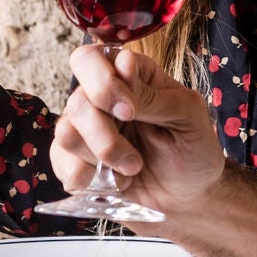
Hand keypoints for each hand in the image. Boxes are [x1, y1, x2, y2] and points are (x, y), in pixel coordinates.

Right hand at [50, 45, 229, 214]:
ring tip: (132, 170)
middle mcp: (100, 98)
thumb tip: (123, 66)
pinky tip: (117, 183)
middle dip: (105, 136)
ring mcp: (86, 130)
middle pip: (76, 103)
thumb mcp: (188, 116)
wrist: (190, 197)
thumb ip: (154, 94)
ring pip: (65, 134)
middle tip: (135, 160)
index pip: (89, 60)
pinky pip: (62, 165)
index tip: (130, 112)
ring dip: (101, 159)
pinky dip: (90, 180)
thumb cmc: (194, 149)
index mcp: (129, 75)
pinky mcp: (77, 161)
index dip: (102, 84)